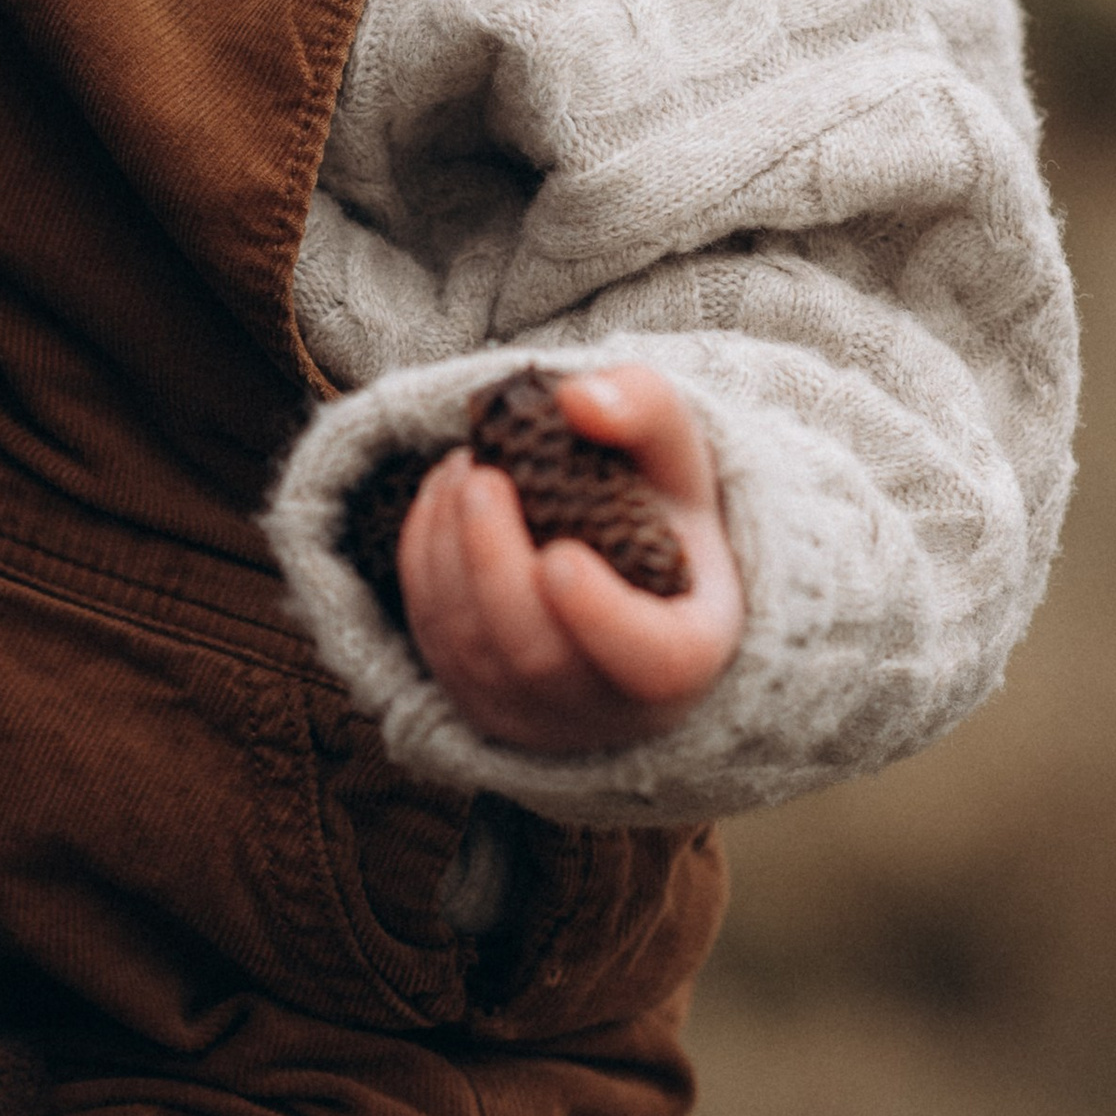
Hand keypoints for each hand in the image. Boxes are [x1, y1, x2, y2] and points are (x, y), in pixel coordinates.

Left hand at [399, 365, 742, 755]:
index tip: (560, 557)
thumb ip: (643, 408)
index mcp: (690, 652)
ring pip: (472, 650)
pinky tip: (446, 499)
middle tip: (479, 475)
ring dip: (450, 549)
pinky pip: (434, 638)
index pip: (654, 664)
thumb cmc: (658, 511)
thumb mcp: (673, 452)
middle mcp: (615, 706)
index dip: (602, 620)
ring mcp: (538, 715)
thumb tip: (578, 399)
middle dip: (492, 561)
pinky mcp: (478, 700)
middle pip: (537, 657)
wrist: (622, 572)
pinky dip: (425, 561)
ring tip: (466, 470)